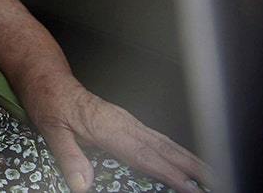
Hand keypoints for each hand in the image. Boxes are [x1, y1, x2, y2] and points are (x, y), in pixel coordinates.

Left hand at [24, 76, 209, 192]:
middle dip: (190, 166)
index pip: (144, 155)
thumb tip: (83, 184)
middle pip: (163, 148)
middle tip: (214, 182)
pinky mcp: (125, 120)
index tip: (189, 187)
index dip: (168, 173)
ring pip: (163, 141)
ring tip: (208, 173)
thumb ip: (69, 157)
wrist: (48, 79)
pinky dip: (173, 149)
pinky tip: (181, 157)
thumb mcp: (51, 130)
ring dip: (187, 157)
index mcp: (108, 127)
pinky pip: (155, 137)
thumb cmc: (49, 102)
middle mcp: (122, 122)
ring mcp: (126, 120)